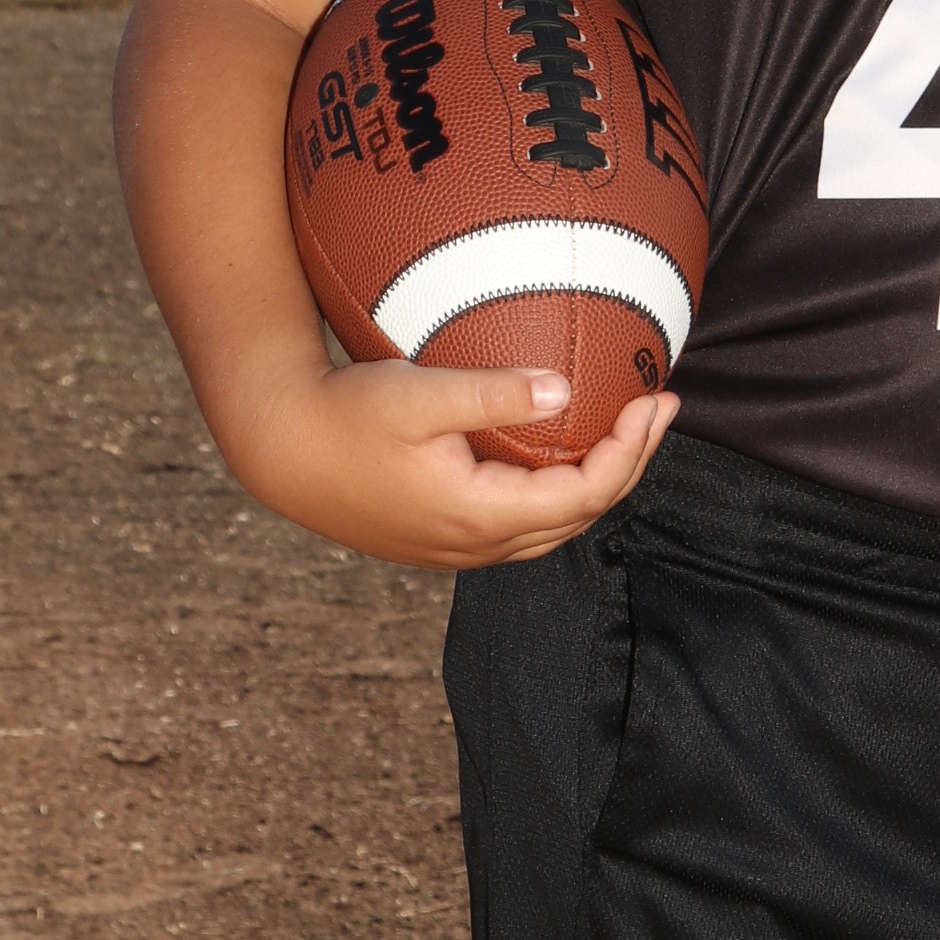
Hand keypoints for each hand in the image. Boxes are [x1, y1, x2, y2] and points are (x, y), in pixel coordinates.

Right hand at [227, 353, 679, 570]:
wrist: (280, 449)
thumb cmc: (345, 414)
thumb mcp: (419, 393)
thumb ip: (493, 393)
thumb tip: (565, 389)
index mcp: (479, 514)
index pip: (586, 493)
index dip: (632, 451)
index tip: (658, 400)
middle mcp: (475, 545)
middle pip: (581, 517)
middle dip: (630, 464)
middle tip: (660, 408)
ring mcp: (458, 549)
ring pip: (553, 529)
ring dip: (598, 484)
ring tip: (626, 433)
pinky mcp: (442, 539)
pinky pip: (522, 527)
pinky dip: (559, 493)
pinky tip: (563, 454)